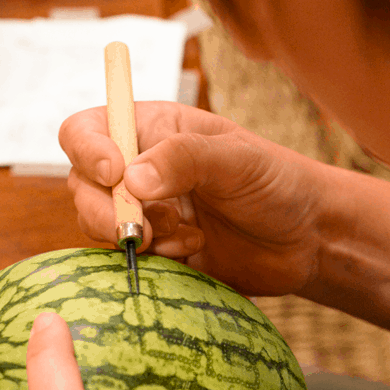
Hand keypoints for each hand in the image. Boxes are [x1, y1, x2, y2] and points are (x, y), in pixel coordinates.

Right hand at [60, 101, 326, 295]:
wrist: (305, 239)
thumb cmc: (276, 183)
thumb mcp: (236, 160)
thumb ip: (184, 159)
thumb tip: (130, 180)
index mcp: (152, 130)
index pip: (87, 131)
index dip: (88, 151)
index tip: (115, 173)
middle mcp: (138, 169)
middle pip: (83, 186)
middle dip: (107, 211)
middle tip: (143, 228)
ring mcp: (144, 213)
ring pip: (100, 226)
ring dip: (136, 236)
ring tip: (188, 235)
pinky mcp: (156, 250)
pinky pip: (128, 259)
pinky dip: (156, 258)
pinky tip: (194, 250)